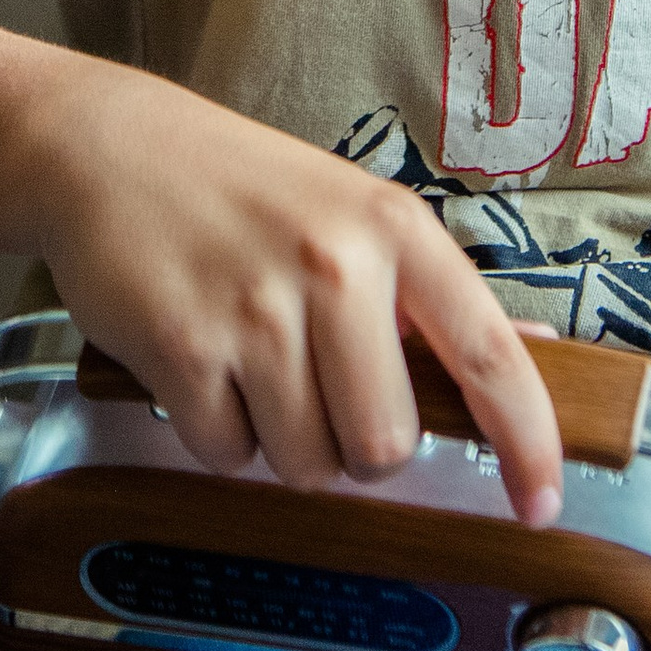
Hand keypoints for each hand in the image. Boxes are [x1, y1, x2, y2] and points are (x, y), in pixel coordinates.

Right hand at [21, 67, 565, 522]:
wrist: (110, 148)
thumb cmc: (243, 190)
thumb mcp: (355, 212)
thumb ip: (430, 295)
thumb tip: (529, 352)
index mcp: (398, 231)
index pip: (490, 356)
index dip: (528, 443)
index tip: (540, 502)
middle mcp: (338, 267)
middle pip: (386, 445)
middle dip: (357, 450)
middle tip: (322, 395)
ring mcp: (258, 310)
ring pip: (305, 463)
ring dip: (282, 442)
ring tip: (255, 368)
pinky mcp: (184, 347)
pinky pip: (226, 455)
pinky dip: (217, 434)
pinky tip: (205, 368)